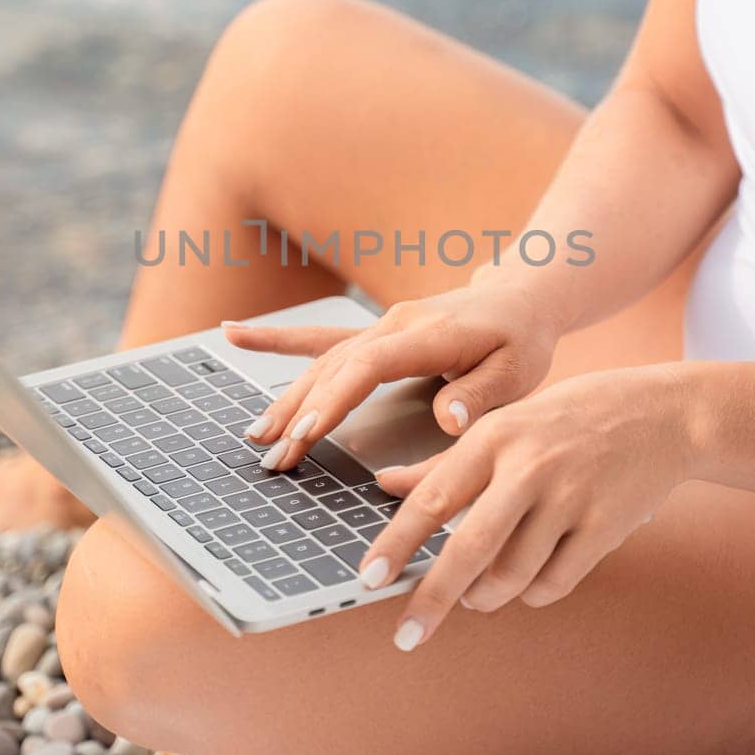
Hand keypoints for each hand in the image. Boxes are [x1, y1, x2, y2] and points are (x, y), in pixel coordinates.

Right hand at [222, 272, 568, 469]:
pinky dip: (275, 339)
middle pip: (334, 368)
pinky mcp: (371, 333)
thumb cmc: (522, 340)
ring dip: (287, 398)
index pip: (369, 366)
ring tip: (257, 435)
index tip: (307, 434)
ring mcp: (379, 326)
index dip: (335, 399)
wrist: (521, 298)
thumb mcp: (519, 371)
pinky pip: (317, 339)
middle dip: (300, 412)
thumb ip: (482, 394)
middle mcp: (394, 325)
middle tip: (273, 457)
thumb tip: (448, 419)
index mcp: (428, 333)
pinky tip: (232, 333)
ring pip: (321, 362)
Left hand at [357, 365, 695, 650]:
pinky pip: (553, 582)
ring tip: (474, 597)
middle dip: (432, 598)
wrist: (664, 415)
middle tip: (407, 634)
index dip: (396, 543)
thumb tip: (382, 484)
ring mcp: (570, 499)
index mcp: (495, 437)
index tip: (369, 578)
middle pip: (469, 548)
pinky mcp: (604, 528)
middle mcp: (529, 467)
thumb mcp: (505, 423)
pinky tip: (525, 583)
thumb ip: (445, 461)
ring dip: (484, 597)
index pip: (433, 498)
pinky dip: (531, 593)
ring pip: (512, 575)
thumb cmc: (572, 417)